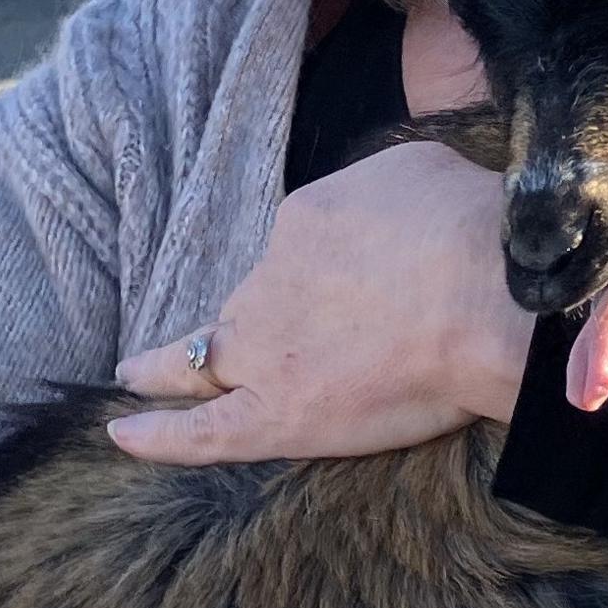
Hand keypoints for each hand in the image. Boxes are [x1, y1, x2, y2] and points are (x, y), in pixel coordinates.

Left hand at [111, 139, 535, 463]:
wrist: (486, 295)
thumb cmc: (466, 229)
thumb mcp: (414, 172)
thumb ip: (379, 195)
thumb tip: (382, 217)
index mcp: (302, 225)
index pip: (296, 251)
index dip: (321, 271)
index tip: (353, 282)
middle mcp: (268, 287)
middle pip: (242, 305)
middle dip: (230, 316)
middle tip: (202, 330)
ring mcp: (264, 355)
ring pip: (196, 363)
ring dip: (160, 368)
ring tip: (134, 376)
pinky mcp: (275, 417)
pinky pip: (203, 434)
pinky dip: (157, 436)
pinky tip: (120, 435)